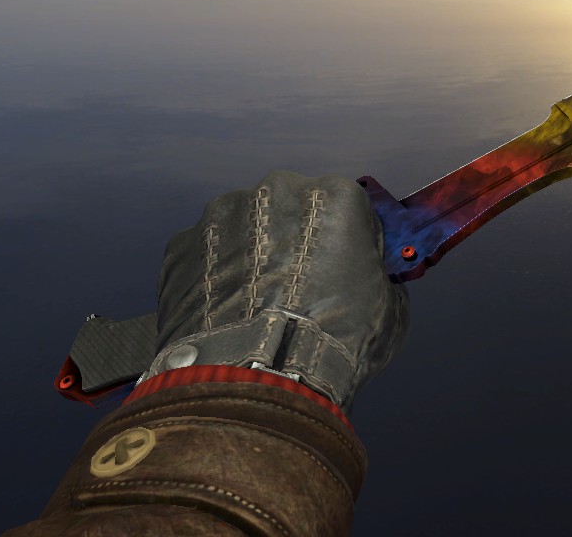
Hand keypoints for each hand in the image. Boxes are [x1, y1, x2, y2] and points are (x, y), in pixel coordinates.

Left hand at [147, 171, 407, 412]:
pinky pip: (204, 256)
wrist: (257, 379)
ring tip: (256, 307)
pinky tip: (226, 314)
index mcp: (336, 196)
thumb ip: (378, 274)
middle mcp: (276, 192)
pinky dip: (213, 278)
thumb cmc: (329, 345)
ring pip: (243, 228)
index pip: (348, 205)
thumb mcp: (389, 308)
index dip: (348, 238)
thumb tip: (372, 275)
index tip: (345, 264)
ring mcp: (222, 216)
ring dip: (250, 255)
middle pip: (290, 208)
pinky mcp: (182, 247)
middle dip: (294, 239)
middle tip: (298, 287)